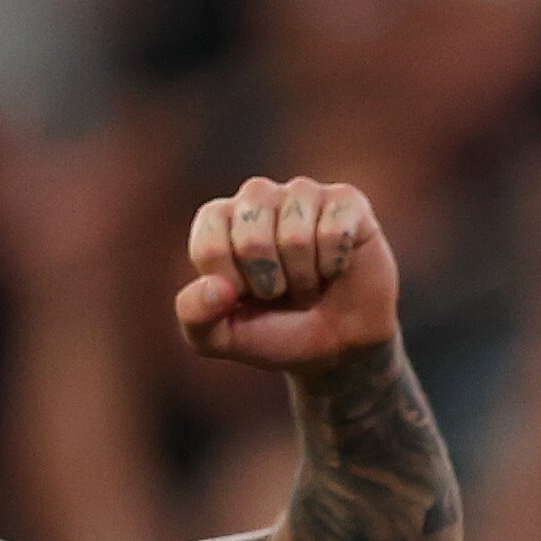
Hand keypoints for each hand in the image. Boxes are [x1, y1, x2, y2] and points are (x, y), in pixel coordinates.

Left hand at [175, 178, 400, 372]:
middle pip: (252, 241)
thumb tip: (217, 287)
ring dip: (305, 279)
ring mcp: (302, 194)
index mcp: (218, 220)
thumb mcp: (222, 338)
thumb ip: (195, 317)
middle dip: (271, 285)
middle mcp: (257, 196)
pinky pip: (334, 232)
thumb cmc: (277, 333)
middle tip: (284, 291)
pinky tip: (336, 267)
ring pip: (296, 237)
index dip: (233, 288)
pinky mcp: (345, 200)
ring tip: (309, 282)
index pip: (209, 248)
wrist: (340, 347)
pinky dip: (335, 266)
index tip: (247, 297)